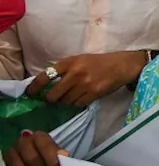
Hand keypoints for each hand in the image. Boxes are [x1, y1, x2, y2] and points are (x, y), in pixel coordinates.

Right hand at [3, 131, 67, 165]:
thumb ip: (60, 155)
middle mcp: (23, 142)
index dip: (51, 159)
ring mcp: (11, 153)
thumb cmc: (47, 158)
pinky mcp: (4, 164)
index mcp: (38, 137)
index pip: (44, 145)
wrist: (35, 163)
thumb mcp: (56, 154)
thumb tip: (64, 156)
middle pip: (31, 158)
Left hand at [26, 51, 147, 105]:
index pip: (44, 76)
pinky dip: (76, 104)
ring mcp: (85, 84)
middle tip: (52, 99)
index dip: (34, 87)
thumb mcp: (79, 60)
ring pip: (65, 101)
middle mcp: (75, 73)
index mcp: (69, 62)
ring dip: (65, 102)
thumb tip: (45, 86)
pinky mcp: (94, 93)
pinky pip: (77, 104)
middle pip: (53, 95)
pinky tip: (80, 98)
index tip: (30, 93)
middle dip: (50, 100)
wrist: (121, 65)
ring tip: (70, 97)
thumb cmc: (98, 62)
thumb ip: (63, 70)